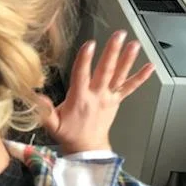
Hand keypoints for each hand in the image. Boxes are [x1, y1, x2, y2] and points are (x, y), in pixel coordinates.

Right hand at [39, 31, 153, 154]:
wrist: (88, 149)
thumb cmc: (69, 134)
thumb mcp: (52, 125)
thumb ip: (44, 110)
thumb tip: (35, 96)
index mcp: (80, 99)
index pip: (82, 75)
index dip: (85, 60)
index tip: (89, 45)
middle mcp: (97, 96)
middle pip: (105, 70)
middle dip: (112, 52)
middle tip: (118, 36)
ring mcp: (109, 98)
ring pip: (119, 75)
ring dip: (128, 59)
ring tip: (134, 44)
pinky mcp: (116, 101)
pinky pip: (130, 88)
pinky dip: (141, 77)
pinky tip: (150, 67)